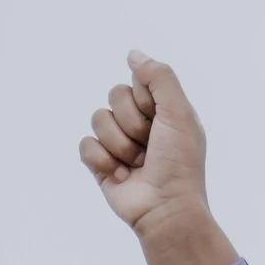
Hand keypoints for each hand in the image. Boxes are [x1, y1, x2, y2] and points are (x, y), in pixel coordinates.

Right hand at [79, 51, 208, 233]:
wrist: (165, 209)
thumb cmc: (179, 165)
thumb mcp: (179, 113)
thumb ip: (159, 77)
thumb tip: (133, 54)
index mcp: (160, 110)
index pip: (136, 81)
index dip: (145, 100)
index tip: (161, 122)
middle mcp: (138, 123)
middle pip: (114, 96)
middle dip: (132, 124)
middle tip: (150, 147)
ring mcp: (118, 143)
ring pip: (98, 119)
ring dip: (120, 145)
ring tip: (138, 165)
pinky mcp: (100, 163)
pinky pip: (85, 144)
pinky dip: (102, 160)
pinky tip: (121, 176)